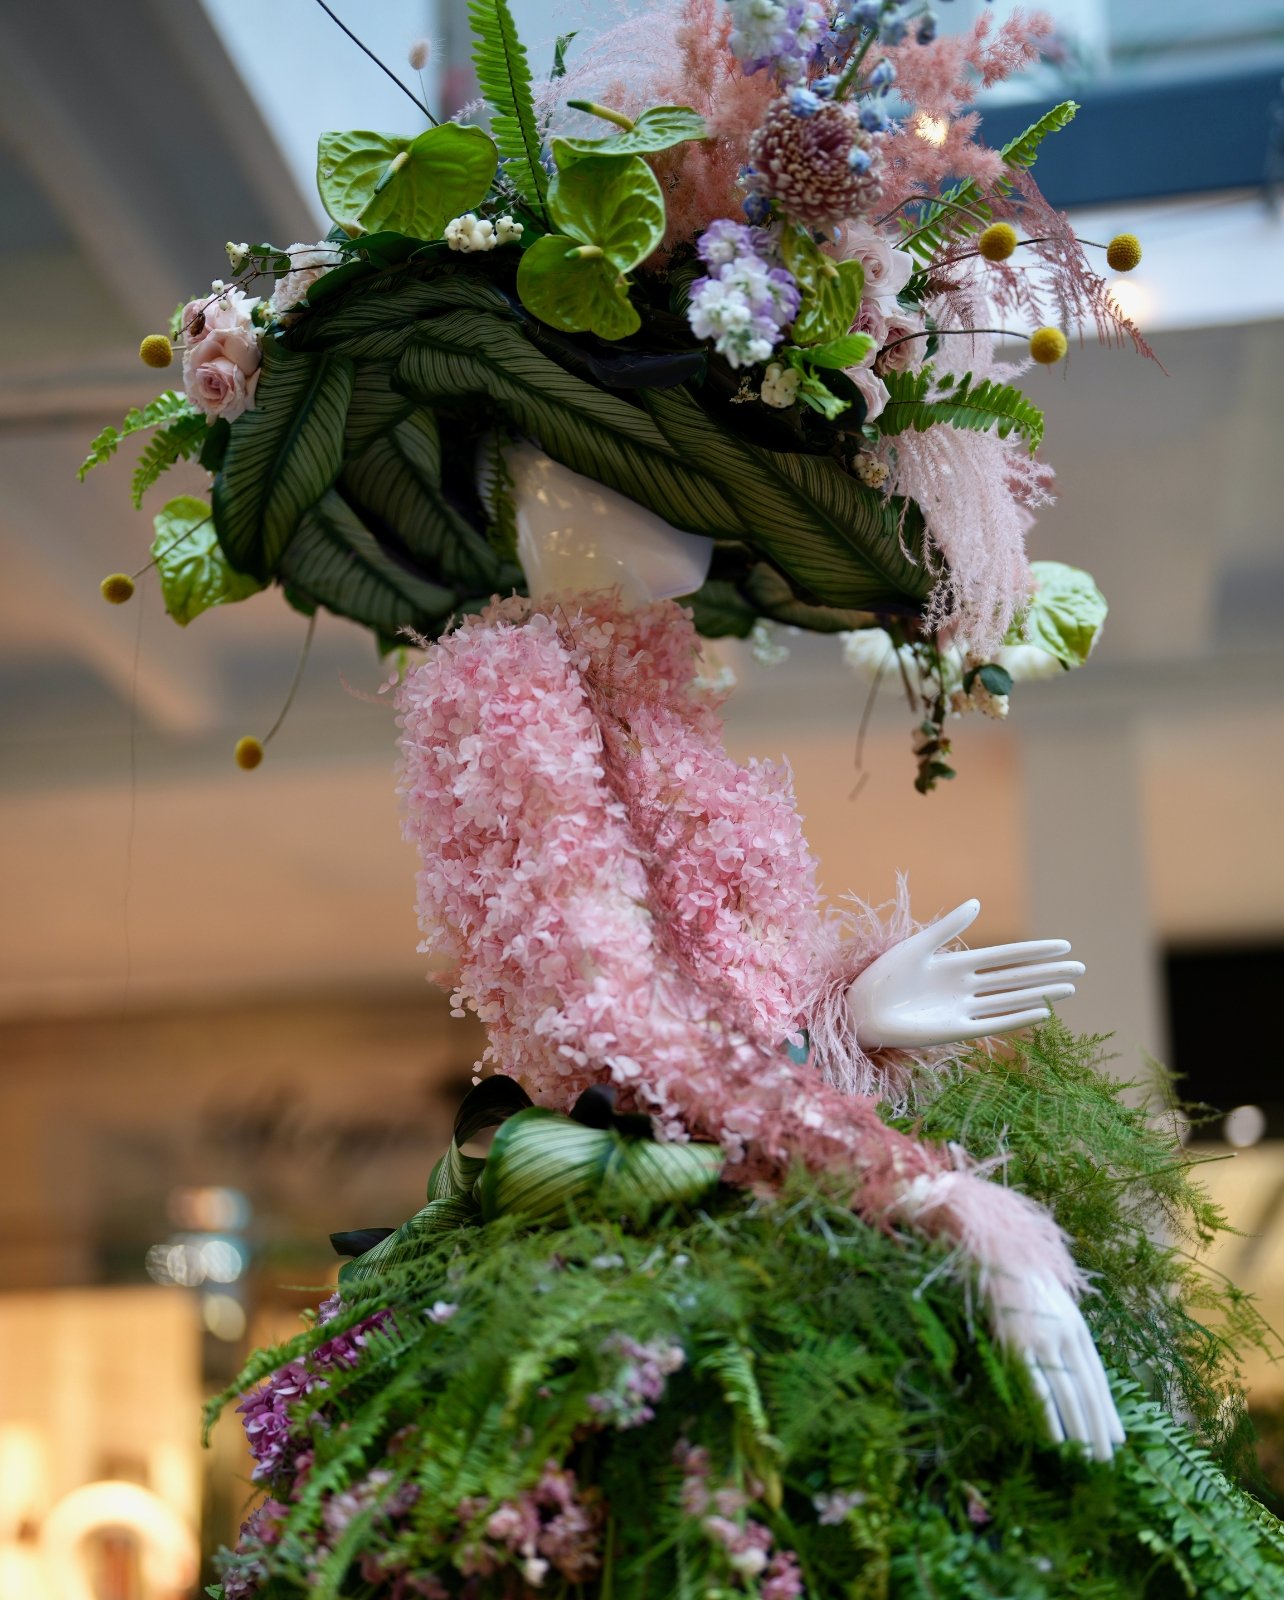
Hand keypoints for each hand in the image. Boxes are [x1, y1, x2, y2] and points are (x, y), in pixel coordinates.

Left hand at [845, 899, 1082, 1050]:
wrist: (861, 1010)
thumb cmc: (884, 976)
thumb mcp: (918, 946)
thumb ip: (948, 927)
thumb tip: (978, 902)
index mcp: (957, 962)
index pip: (1006, 955)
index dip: (1035, 950)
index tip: (1064, 945)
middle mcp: (966, 985)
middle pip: (1016, 977)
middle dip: (1048, 972)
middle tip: (1081, 968)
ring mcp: (964, 1008)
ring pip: (1011, 999)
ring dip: (1040, 993)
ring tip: (1070, 988)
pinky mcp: (955, 1030)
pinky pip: (992, 1023)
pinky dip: (1016, 1018)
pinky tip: (1040, 1012)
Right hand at [987, 1269, 1124, 1461]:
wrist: (1001, 1252)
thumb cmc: (1025, 1280)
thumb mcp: (1056, 1305)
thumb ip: (1068, 1335)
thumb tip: (1079, 1369)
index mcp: (1078, 1328)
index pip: (1097, 1379)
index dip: (1108, 1411)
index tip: (1117, 1439)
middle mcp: (1067, 1337)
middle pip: (1087, 1391)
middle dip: (1099, 1428)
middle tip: (1106, 1460)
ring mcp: (1044, 1341)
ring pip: (1069, 1394)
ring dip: (1080, 1429)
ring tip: (1087, 1457)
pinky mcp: (1019, 1344)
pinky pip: (1039, 1387)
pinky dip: (1050, 1416)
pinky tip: (1056, 1438)